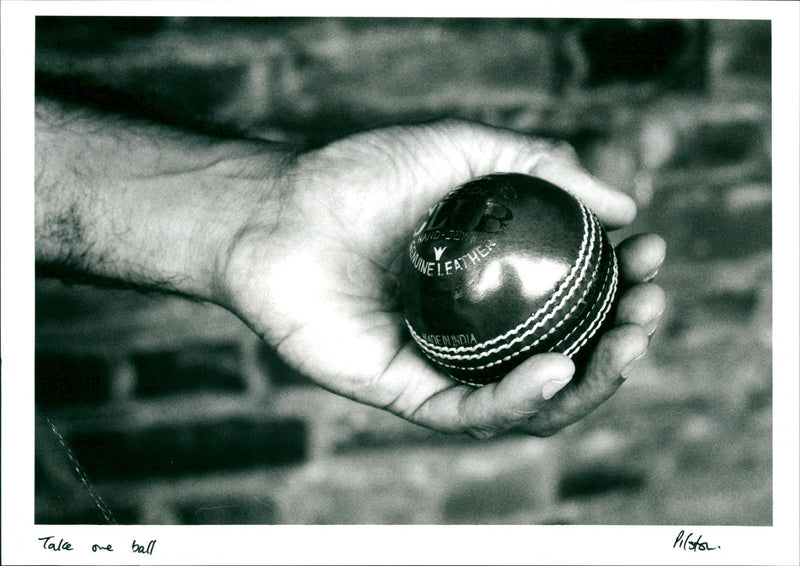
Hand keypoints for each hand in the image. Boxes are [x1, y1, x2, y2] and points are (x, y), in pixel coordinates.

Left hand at [220, 120, 666, 437]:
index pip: (576, 296)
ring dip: (591, 382)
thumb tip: (624, 201)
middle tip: (650, 308)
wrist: (278, 212)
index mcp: (494, 279)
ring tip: (627, 345)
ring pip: (532, 398)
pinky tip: (558, 371)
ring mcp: (444, 363)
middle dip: (623, 338)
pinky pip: (473, 414)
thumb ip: (542, 165)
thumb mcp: (464, 149)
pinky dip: (520, 402)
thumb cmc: (361, 175)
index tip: (652, 254)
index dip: (625, 282)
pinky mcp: (407, 393)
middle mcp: (476, 327)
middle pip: (568, 352)